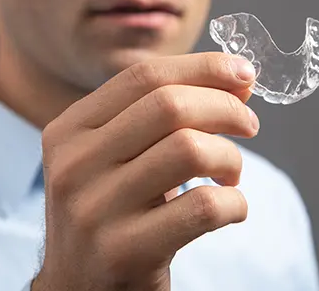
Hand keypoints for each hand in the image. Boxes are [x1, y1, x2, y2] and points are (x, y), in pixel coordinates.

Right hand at [31, 52, 258, 290]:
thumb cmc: (111, 215)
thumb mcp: (116, 158)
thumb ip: (163, 117)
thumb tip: (238, 79)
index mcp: (69, 131)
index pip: (143, 77)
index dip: (203, 68)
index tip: (243, 72)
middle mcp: (75, 165)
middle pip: (169, 106)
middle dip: (226, 107)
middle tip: (249, 125)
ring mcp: (95, 210)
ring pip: (190, 150)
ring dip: (231, 157)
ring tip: (231, 175)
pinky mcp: (124, 250)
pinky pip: (203, 208)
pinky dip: (235, 204)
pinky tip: (231, 209)